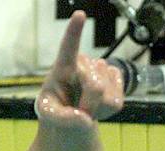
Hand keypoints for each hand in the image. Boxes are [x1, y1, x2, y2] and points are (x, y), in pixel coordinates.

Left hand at [36, 11, 123, 130]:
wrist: (70, 115)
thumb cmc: (54, 108)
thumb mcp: (48, 113)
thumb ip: (60, 118)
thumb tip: (85, 119)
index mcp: (62, 67)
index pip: (68, 47)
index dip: (75, 32)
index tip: (79, 15)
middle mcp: (84, 63)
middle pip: (95, 87)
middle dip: (88, 106)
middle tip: (77, 112)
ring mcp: (101, 70)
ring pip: (107, 97)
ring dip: (95, 109)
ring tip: (83, 107)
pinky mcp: (115, 80)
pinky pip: (117, 102)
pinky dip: (105, 112)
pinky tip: (96, 107)